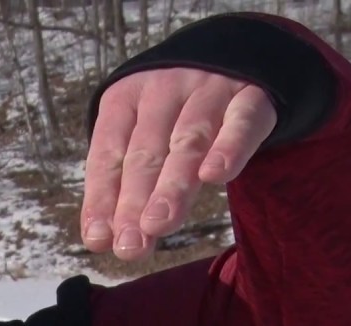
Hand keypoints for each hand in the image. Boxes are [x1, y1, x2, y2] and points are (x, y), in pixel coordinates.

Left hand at [80, 68, 277, 260]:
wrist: (239, 54)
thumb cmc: (175, 113)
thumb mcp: (143, 136)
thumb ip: (124, 183)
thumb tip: (102, 239)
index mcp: (125, 100)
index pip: (107, 154)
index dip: (102, 198)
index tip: (100, 240)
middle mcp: (162, 91)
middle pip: (145, 153)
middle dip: (133, 202)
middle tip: (129, 245)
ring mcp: (208, 90)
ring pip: (187, 141)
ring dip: (172, 186)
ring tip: (158, 225)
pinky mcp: (250, 96)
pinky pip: (240, 122)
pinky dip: (228, 148)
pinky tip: (215, 175)